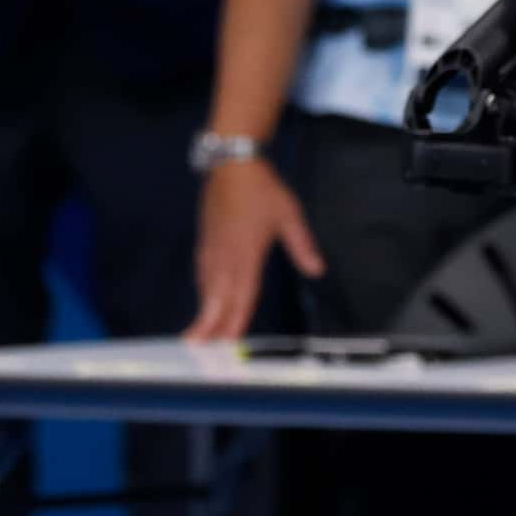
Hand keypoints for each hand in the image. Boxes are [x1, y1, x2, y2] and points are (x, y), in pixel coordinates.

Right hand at [184, 156, 324, 341]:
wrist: (232, 164)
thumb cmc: (263, 190)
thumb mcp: (289, 215)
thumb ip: (302, 245)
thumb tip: (318, 270)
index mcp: (247, 253)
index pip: (242, 294)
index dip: (234, 319)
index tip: (226, 343)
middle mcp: (226, 257)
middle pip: (217, 298)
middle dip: (209, 326)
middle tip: (198, 351)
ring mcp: (212, 250)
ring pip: (207, 288)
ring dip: (204, 313)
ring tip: (198, 338)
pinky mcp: (205, 242)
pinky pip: (203, 275)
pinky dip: (204, 293)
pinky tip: (206, 302)